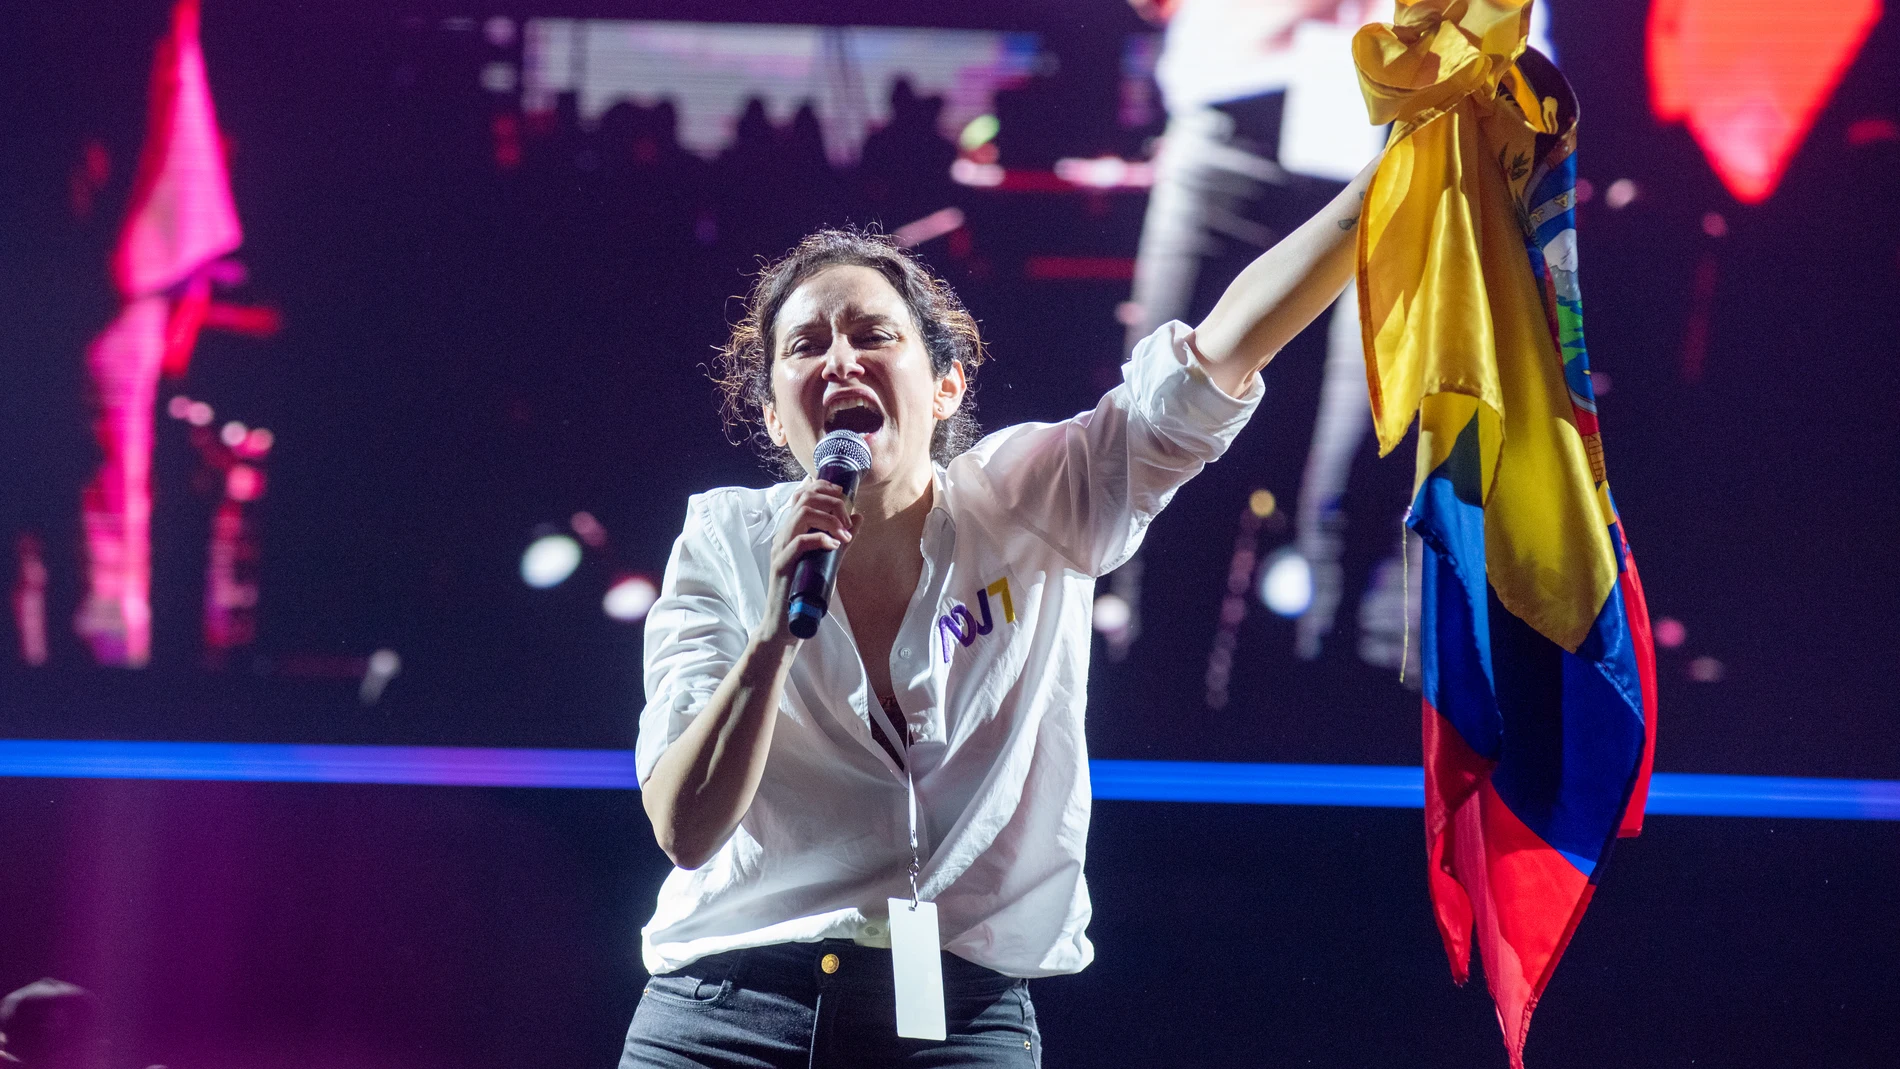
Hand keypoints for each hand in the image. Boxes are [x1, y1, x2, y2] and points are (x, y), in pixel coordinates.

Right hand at [754, 478, 856, 647]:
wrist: (786, 624)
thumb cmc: (805, 592)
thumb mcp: (829, 560)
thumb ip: (841, 539)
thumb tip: (858, 516)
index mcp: (791, 531)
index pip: (801, 494)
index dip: (823, 486)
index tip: (843, 494)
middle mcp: (783, 535)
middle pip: (804, 498)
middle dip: (832, 502)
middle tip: (847, 521)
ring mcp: (780, 549)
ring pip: (801, 514)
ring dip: (829, 519)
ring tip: (844, 535)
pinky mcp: (781, 566)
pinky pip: (798, 542)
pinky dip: (820, 539)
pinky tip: (834, 545)